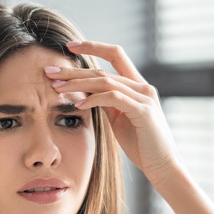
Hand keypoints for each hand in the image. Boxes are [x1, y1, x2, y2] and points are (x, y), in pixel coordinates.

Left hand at [44, 40, 178, 184]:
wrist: (163, 166)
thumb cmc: (141, 145)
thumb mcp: (119, 120)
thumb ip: (107, 103)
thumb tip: (85, 92)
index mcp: (138, 86)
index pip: (115, 55)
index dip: (93, 47)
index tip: (69, 46)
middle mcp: (143, 87)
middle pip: (103, 70)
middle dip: (74, 71)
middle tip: (49, 71)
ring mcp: (145, 97)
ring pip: (105, 82)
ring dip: (78, 84)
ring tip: (57, 87)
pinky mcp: (143, 111)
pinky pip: (114, 98)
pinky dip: (94, 99)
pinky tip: (78, 104)